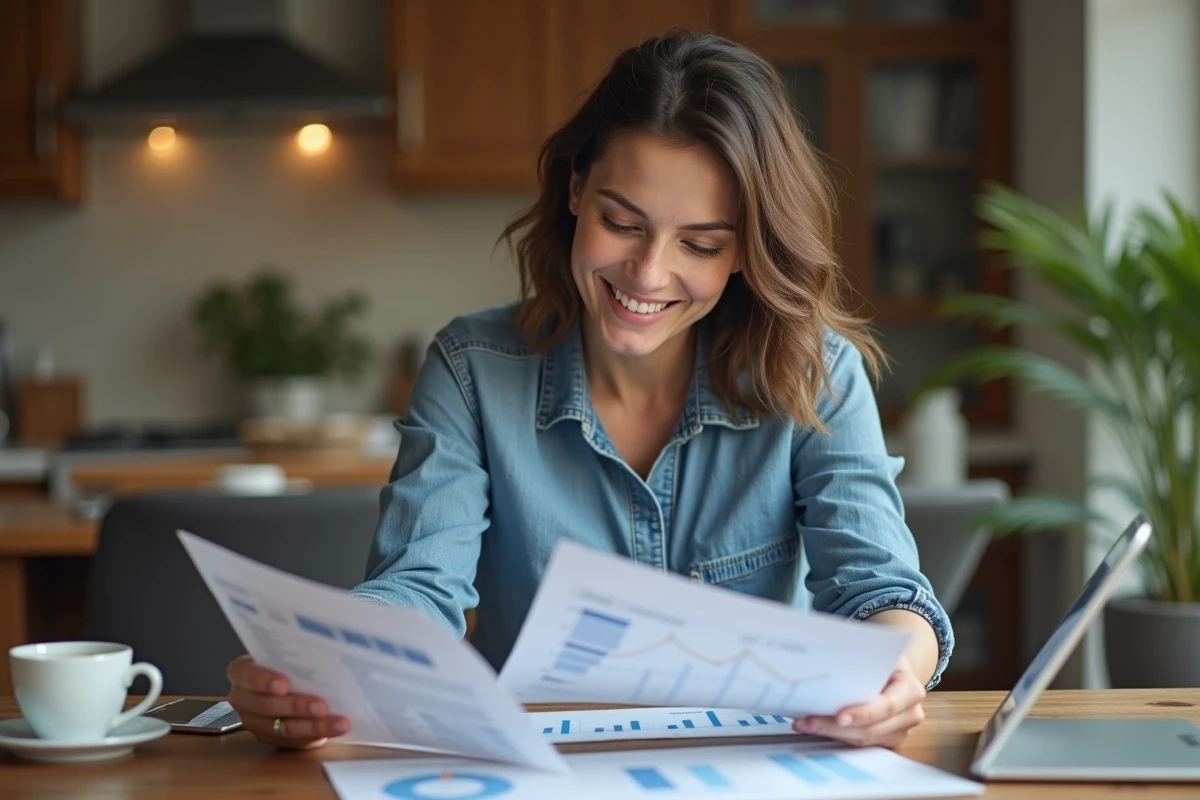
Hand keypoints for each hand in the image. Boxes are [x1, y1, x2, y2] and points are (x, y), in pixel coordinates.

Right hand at [226, 655, 350, 747]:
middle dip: (295, 706)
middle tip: (321, 705)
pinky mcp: (273, 739)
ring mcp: (255, 722)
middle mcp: (243, 699)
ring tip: (337, 722)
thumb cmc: (288, 663)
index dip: (262, 680)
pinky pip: (295, 740)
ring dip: (313, 725)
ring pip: (282, 728)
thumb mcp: (286, 656)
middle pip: (265, 706)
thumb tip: (327, 652)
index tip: (284, 684)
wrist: (290, 685)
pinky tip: (336, 727)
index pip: (245, 675)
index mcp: (242, 672)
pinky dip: (318, 734)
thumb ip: (296, 656)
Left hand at [792, 657, 926, 748]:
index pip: (886, 706)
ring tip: (806, 723)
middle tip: (808, 721)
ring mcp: (900, 730)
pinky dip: (836, 736)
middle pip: (871, 729)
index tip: (839, 716)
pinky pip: (860, 743)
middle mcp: (910, 714)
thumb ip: (859, 657)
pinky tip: (817, 726)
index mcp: (910, 690)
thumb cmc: (884, 659)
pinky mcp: (887, 739)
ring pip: (862, 740)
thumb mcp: (877, 651)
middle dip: (836, 727)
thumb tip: (827, 655)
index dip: (863, 713)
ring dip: (831, 733)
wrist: (896, 670)